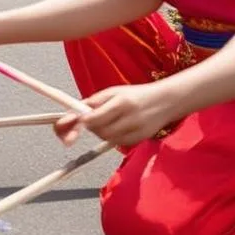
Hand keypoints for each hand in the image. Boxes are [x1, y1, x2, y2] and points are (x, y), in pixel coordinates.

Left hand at [53, 83, 175, 147]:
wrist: (165, 101)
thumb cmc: (134, 95)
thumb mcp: (112, 92)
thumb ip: (92, 103)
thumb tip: (71, 114)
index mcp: (120, 102)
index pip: (94, 117)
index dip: (79, 123)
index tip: (69, 128)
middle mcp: (129, 118)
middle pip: (98, 130)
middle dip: (89, 126)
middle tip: (87, 119)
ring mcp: (135, 131)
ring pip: (106, 137)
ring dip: (99, 131)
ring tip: (107, 118)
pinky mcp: (139, 140)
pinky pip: (116, 142)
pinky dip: (111, 135)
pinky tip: (118, 125)